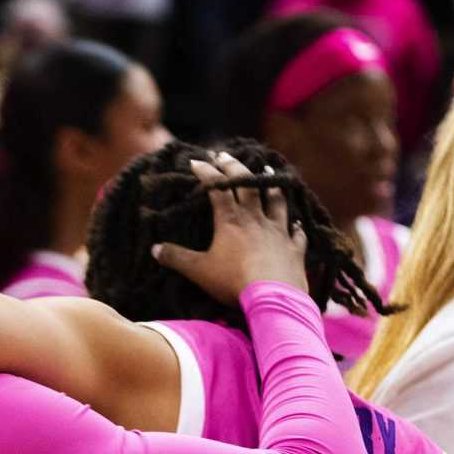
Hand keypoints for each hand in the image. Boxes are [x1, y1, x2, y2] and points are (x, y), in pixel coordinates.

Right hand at [151, 153, 309, 302]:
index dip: (206, 173)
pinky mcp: (294, 248)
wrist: (273, 297)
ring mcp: (278, 231)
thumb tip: (155, 249)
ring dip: (271, 184)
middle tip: (225, 155)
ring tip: (268, 169)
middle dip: (235, 167)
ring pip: (276, 200)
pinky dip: (296, 227)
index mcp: (230, 220)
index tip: (197, 162)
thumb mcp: (199, 271)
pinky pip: (297, 233)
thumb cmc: (233, 281)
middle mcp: (255, 218)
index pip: (217, 188)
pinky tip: (297, 223)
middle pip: (246, 185)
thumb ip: (177, 258)